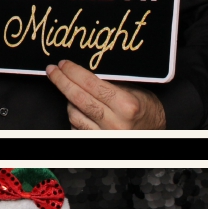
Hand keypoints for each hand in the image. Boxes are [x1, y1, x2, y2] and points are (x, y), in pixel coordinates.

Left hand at [45, 61, 166, 129]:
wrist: (155, 132)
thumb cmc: (146, 109)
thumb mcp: (134, 90)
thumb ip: (110, 82)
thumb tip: (81, 71)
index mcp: (126, 105)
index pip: (92, 84)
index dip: (74, 72)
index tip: (63, 64)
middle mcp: (115, 124)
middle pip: (79, 99)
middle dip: (62, 82)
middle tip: (52, 71)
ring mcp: (105, 137)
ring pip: (74, 115)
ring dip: (69, 101)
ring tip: (72, 91)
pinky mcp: (98, 144)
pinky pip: (76, 128)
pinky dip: (75, 117)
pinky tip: (78, 109)